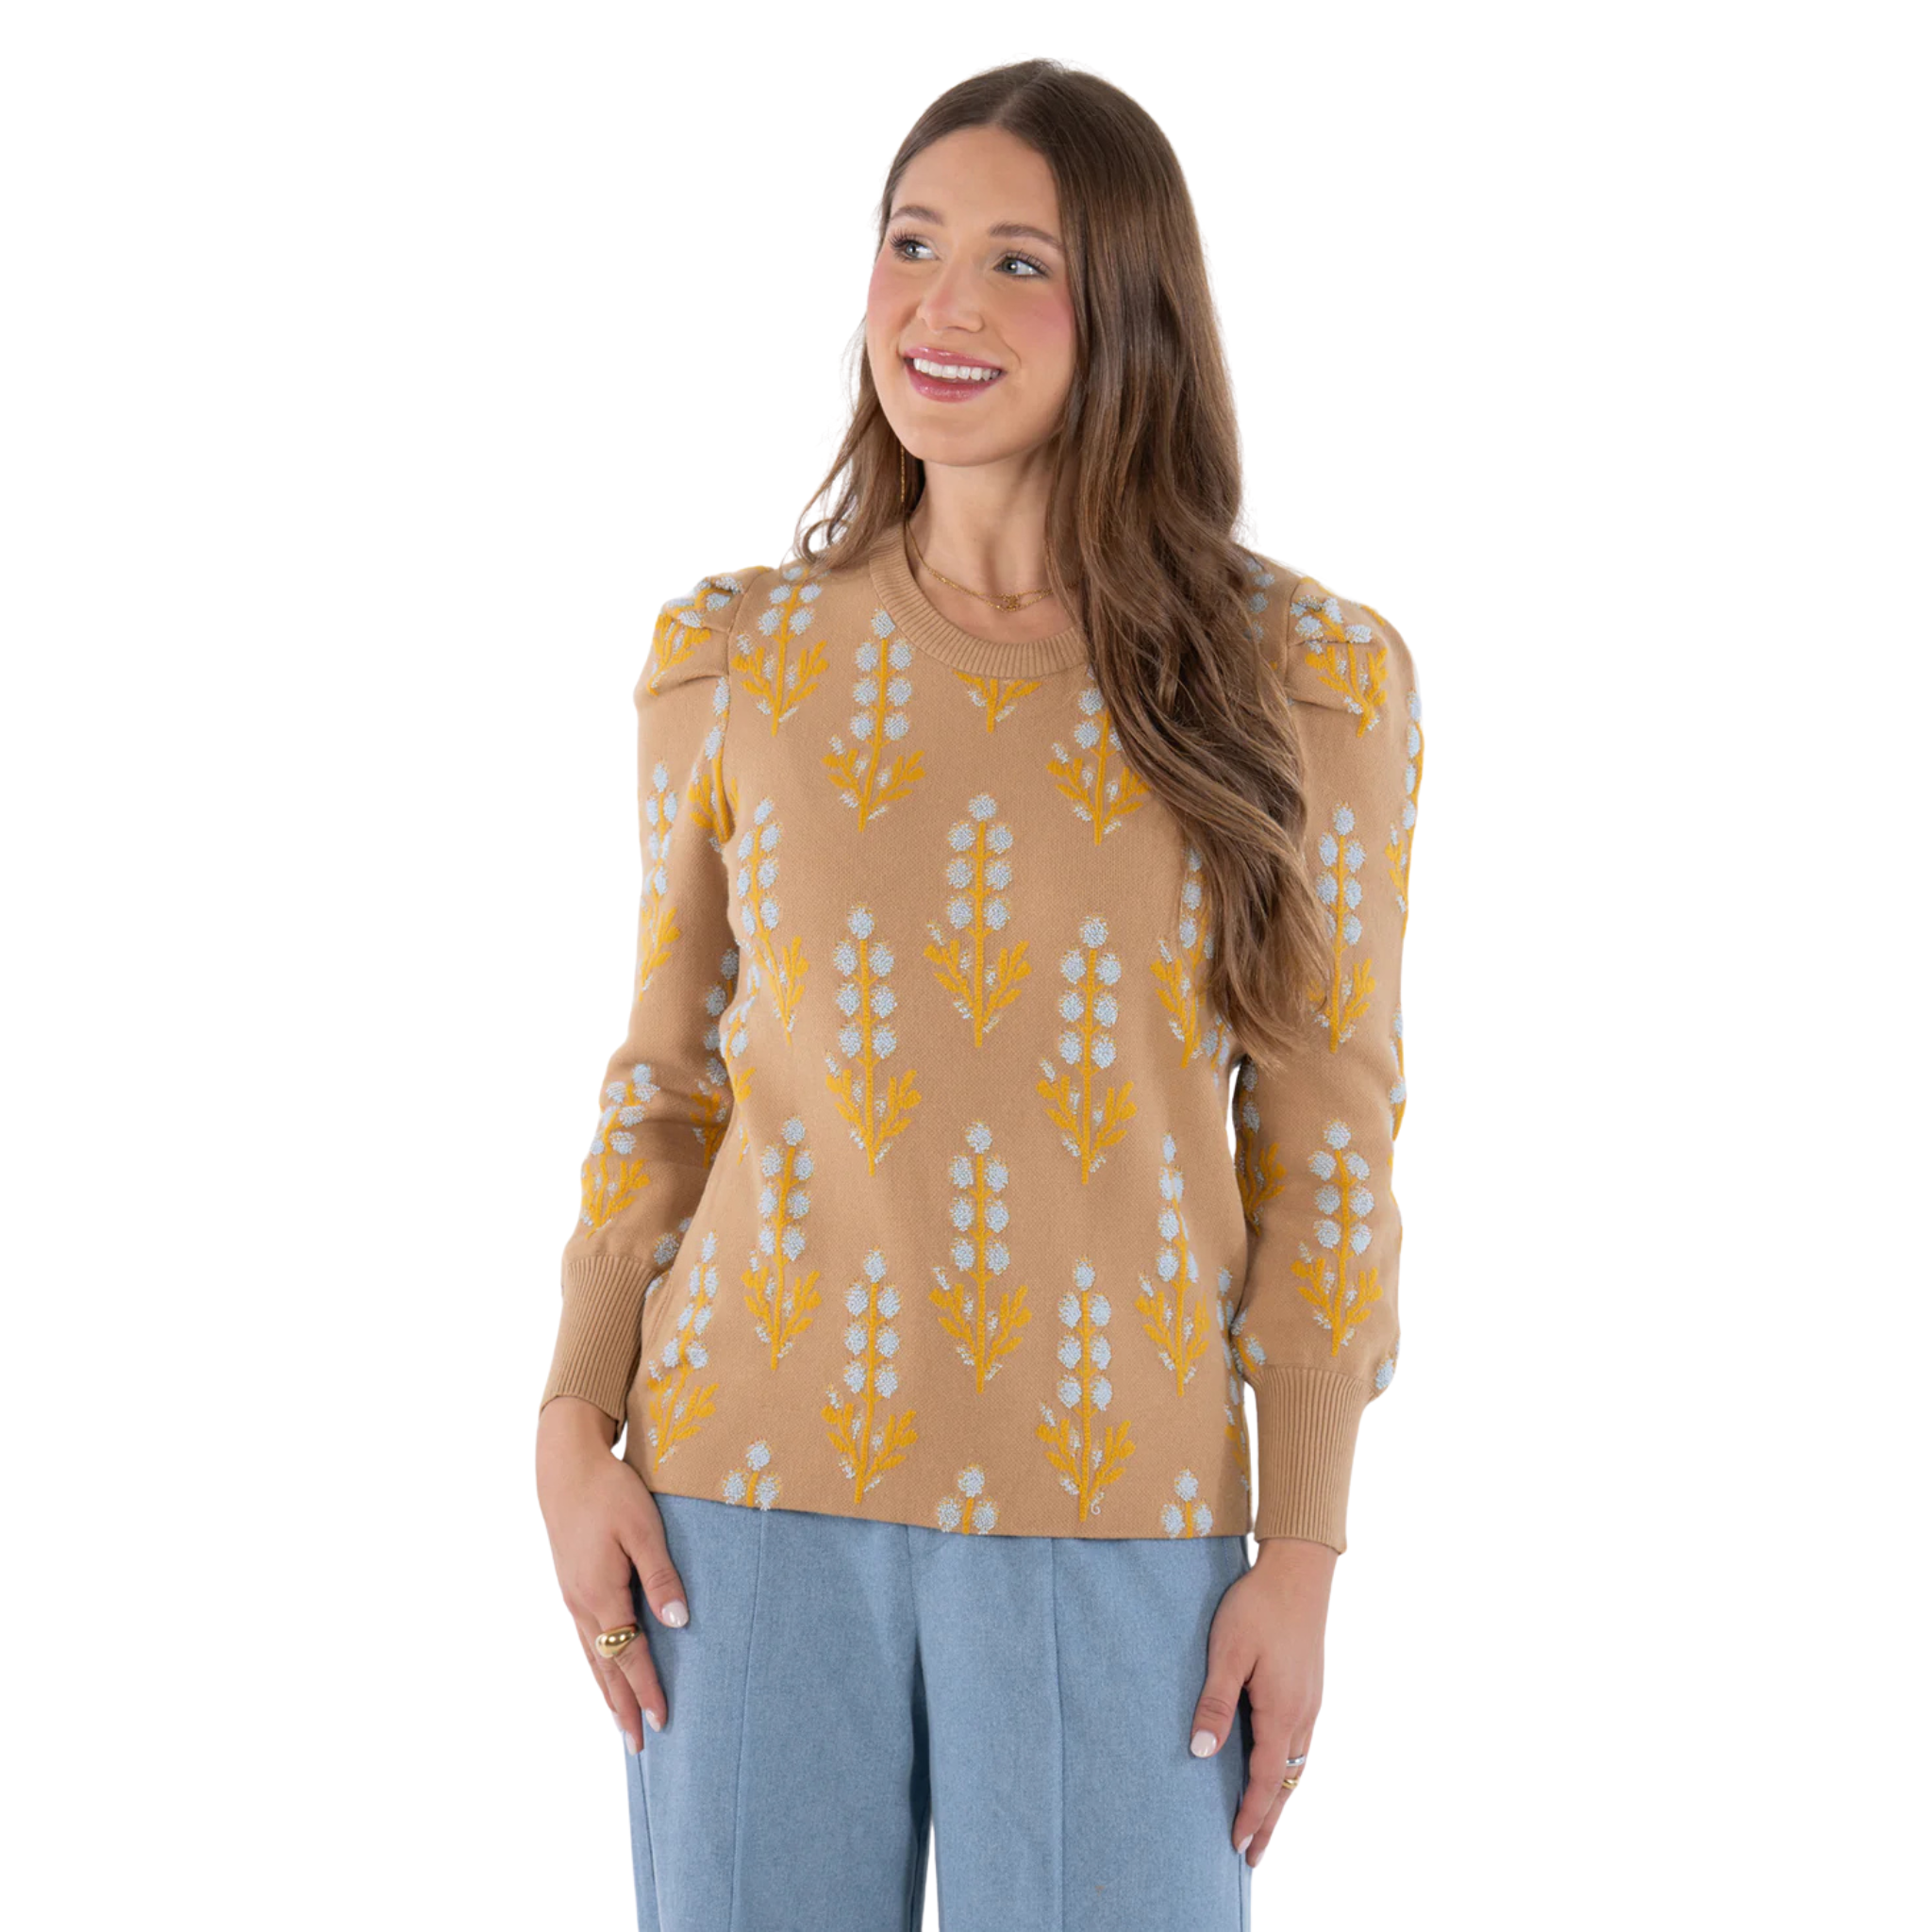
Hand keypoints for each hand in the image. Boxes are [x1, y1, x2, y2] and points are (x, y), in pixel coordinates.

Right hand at [535, 1395, 692, 1752]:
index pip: (629, 1655)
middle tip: (639, 1746)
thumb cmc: (610, 1492)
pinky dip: (597, 1664)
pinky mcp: (571, 1585)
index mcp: (601, 1594)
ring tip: (620, 1722)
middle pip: (606, 1668)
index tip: (663, 1721)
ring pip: (592, 1657)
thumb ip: (661, 1576)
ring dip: (608, 1691)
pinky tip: (604, 1670)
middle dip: (623, 1706)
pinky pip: (586, 1638)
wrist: (565, 1467)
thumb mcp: (643, 1528)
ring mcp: (572, 1597)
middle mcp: (581, 1604)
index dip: (648, 1689)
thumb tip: (679, 1623)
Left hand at [1188, 1534, 1335, 1868]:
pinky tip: (1277, 1767)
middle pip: (1287, 1782)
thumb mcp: (1228, 1651)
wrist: (1299, 1570)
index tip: (1235, 1846)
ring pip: (1297, 1764)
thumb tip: (1201, 1753)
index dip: (1250, 1814)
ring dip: (1281, 1797)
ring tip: (1264, 1823)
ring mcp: (1312, 1701)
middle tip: (1252, 1857)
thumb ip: (1215, 1702)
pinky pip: (1301, 1743)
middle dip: (1269, 1821)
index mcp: (1282, 1711)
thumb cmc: (1257, 1606)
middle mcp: (1304, 1713)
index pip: (1266, 1779)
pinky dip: (1289, 1769)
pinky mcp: (1311, 1687)